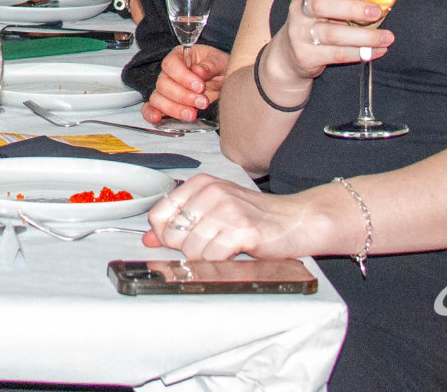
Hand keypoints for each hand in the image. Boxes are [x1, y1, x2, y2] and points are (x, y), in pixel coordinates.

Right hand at [143, 44, 228, 123]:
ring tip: (192, 114)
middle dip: (183, 96)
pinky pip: (152, 108)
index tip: (199, 86)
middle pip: (163, 84)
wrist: (224, 81)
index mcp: (179, 56)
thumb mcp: (220, 62)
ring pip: (158, 98)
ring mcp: (165, 89)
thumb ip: (210, 65)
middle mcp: (168, 72)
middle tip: (202, 102)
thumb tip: (198, 71)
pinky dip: (151, 113)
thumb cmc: (219, 68)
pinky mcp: (165, 104)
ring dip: (174, 108)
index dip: (183, 76)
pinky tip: (158, 118)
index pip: (171, 64)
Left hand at [143, 173, 318, 260]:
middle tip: (210, 245)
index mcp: (200, 184)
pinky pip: (212, 257)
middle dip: (187, 249)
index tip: (181, 240)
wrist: (297, 219)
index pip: (158, 214)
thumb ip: (180, 221)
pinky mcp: (241, 230)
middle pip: (172, 235)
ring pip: (191, 249)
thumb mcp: (214, 211)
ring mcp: (226, 209)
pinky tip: (234, 252)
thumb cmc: (257, 216)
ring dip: (207, 257)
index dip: (164, 235)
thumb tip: (149, 238)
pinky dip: (221, 262)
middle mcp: (210, 192)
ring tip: (225, 247)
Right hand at [280, 0, 392, 79]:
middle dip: (351, 9)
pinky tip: (378, 51)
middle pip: (320, 6)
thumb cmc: (317, 21)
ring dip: (364, 37)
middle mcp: (299, 10)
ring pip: (332, 34)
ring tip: (387, 37)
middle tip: (376, 12)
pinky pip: (337, 54)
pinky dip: (360, 53)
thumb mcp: (324, 3)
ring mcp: (300, 33)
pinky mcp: (306, 55)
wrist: (290, 54)